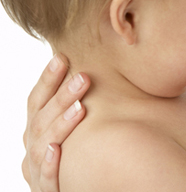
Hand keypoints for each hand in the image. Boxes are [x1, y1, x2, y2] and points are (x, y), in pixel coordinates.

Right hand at [22, 54, 89, 191]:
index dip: (47, 80)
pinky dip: (50, 164)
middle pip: (41, 119)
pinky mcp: (47, 191)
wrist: (79, 190)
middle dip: (61, 97)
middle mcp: (34, 148)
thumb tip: (101, 73)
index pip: (37, 101)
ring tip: (80, 108)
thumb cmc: (81, 156)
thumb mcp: (73, 129)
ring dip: (60, 125)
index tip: (62, 58)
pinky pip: (46, 179)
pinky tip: (58, 150)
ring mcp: (37, 171)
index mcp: (37, 131)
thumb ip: (78, 106)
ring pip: (43, 146)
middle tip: (83, 77)